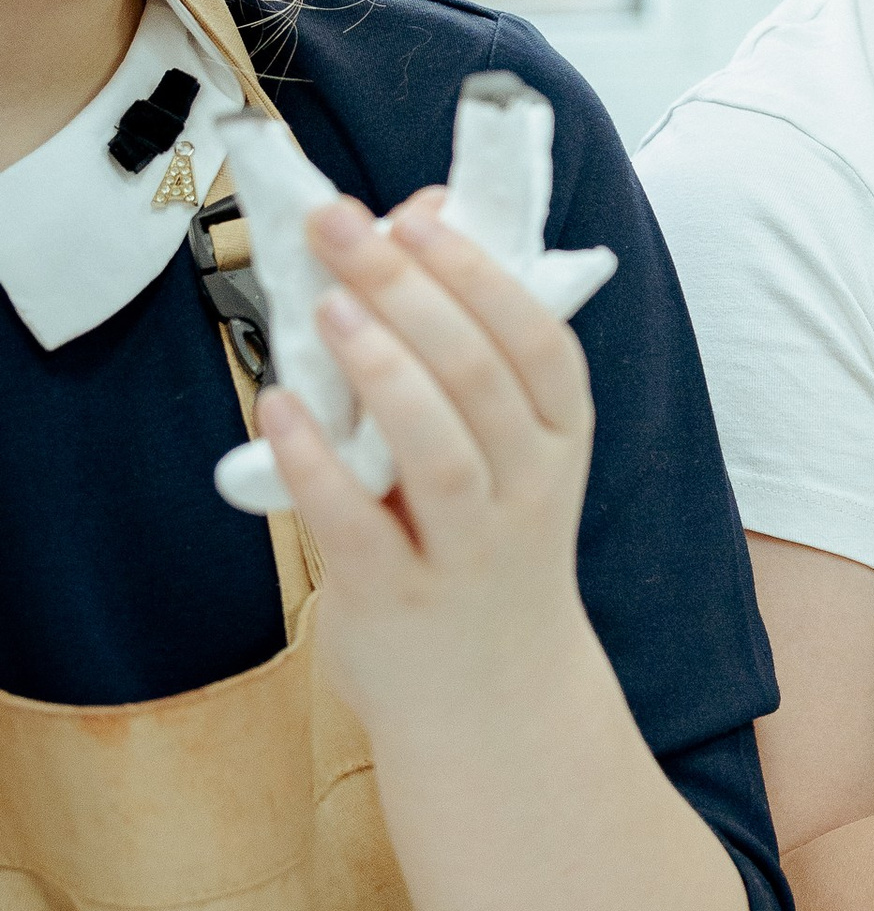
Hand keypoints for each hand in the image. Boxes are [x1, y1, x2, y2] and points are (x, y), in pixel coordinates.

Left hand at [258, 186, 601, 741]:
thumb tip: (421, 211)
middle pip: (481, 379)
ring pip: (439, 452)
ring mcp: (466, 551)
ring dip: (384, 371)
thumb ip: (466, 340)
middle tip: (343, 229)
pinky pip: (358, 526)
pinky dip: (317, 465)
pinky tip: (279, 408)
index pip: (538, 344)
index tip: (420, 216)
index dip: (482, 274)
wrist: (493, 699)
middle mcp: (525, 492)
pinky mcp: (397, 600)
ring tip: (330, 308)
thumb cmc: (484, 547)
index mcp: (556, 440)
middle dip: (413, 293)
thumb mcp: (507, 449)